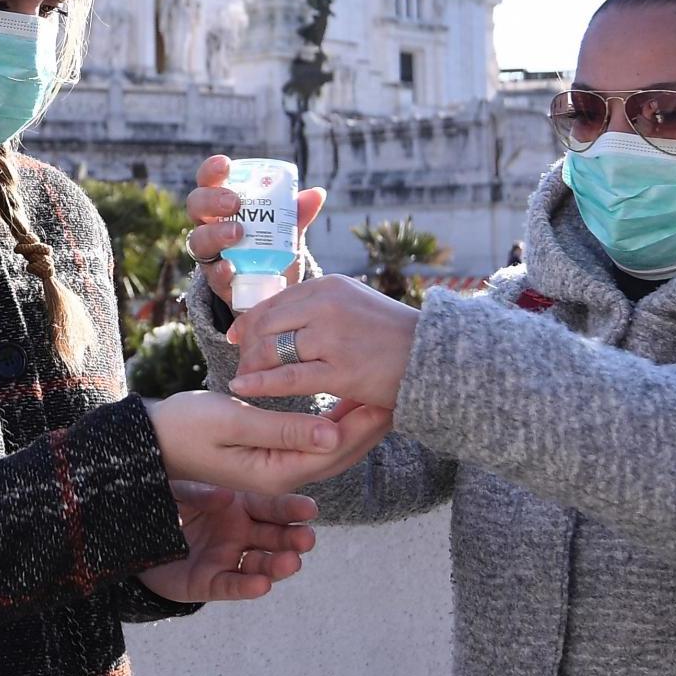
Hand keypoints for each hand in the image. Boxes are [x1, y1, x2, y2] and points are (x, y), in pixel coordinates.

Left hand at [138, 481, 316, 603]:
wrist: (134, 537)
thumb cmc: (163, 506)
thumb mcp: (177, 491)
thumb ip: (199, 492)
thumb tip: (226, 496)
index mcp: (237, 505)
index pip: (269, 506)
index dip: (290, 508)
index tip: (310, 509)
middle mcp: (239, 533)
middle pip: (273, 537)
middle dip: (292, 538)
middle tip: (307, 539)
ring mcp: (227, 559)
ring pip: (259, 564)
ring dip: (277, 565)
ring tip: (291, 562)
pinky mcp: (210, 583)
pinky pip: (231, 586)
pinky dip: (247, 586)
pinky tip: (262, 585)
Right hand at [145, 389, 366, 491]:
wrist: (150, 441)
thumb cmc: (184, 426)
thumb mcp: (231, 422)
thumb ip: (282, 428)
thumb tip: (332, 432)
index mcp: (275, 472)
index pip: (334, 449)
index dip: (363, 423)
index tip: (386, 394)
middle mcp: (280, 476)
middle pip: (338, 454)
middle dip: (368, 423)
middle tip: (395, 390)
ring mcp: (273, 469)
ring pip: (328, 449)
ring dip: (354, 423)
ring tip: (377, 392)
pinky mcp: (267, 457)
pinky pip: (311, 442)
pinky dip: (332, 423)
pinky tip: (341, 402)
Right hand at [184, 152, 326, 307]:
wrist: (271, 289)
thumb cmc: (271, 248)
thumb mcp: (285, 229)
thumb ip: (296, 214)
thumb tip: (317, 193)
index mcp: (222, 205)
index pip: (208, 182)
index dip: (212, 171)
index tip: (226, 165)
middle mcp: (209, 225)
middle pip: (196, 206)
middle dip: (212, 200)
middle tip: (235, 203)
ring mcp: (209, 254)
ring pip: (198, 240)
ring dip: (215, 234)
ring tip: (238, 233)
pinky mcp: (216, 282)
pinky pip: (212, 275)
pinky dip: (221, 270)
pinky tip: (231, 268)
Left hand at [228, 273, 419, 408]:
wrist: (437, 356)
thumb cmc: (394, 336)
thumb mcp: (355, 305)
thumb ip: (320, 307)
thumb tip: (282, 317)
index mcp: (329, 286)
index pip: (274, 301)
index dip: (249, 321)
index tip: (237, 336)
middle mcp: (327, 306)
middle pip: (266, 323)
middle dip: (247, 345)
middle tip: (240, 363)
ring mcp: (333, 337)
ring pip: (272, 349)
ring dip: (252, 366)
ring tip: (244, 379)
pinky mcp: (341, 370)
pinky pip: (288, 377)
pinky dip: (260, 383)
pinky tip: (243, 388)